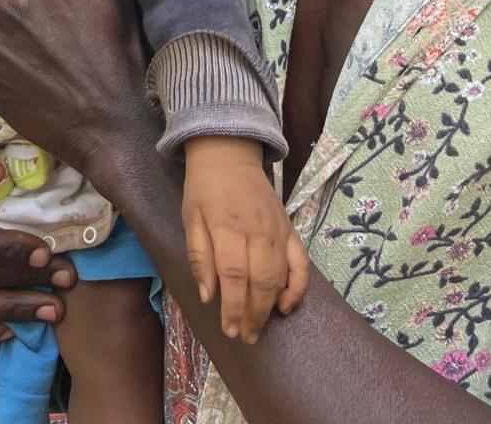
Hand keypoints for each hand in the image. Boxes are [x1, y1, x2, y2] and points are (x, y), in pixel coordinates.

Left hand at [183, 136, 309, 342]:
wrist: (229, 153)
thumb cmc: (203, 188)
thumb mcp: (190, 218)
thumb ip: (199, 257)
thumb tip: (209, 297)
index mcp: (227, 226)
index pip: (234, 275)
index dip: (233, 306)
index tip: (229, 330)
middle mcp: (256, 229)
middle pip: (260, 280)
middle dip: (253, 314)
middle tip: (246, 337)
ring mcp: (277, 229)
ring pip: (280, 275)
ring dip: (271, 306)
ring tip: (259, 328)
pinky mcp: (289, 227)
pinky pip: (300, 261)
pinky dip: (298, 286)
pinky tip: (287, 305)